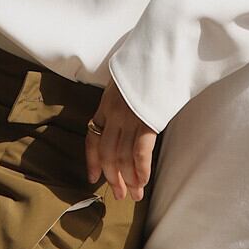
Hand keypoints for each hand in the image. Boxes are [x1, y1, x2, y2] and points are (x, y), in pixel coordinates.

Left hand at [84, 78, 157, 201]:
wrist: (157, 54)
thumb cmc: (141, 68)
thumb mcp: (121, 82)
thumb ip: (118, 101)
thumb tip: (120, 121)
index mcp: (105, 104)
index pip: (92, 138)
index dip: (91, 161)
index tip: (93, 178)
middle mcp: (114, 114)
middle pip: (107, 153)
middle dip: (112, 177)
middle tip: (119, 195)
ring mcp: (130, 118)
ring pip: (122, 156)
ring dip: (128, 179)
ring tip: (134, 194)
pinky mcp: (147, 121)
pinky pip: (140, 152)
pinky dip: (141, 170)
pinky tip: (143, 182)